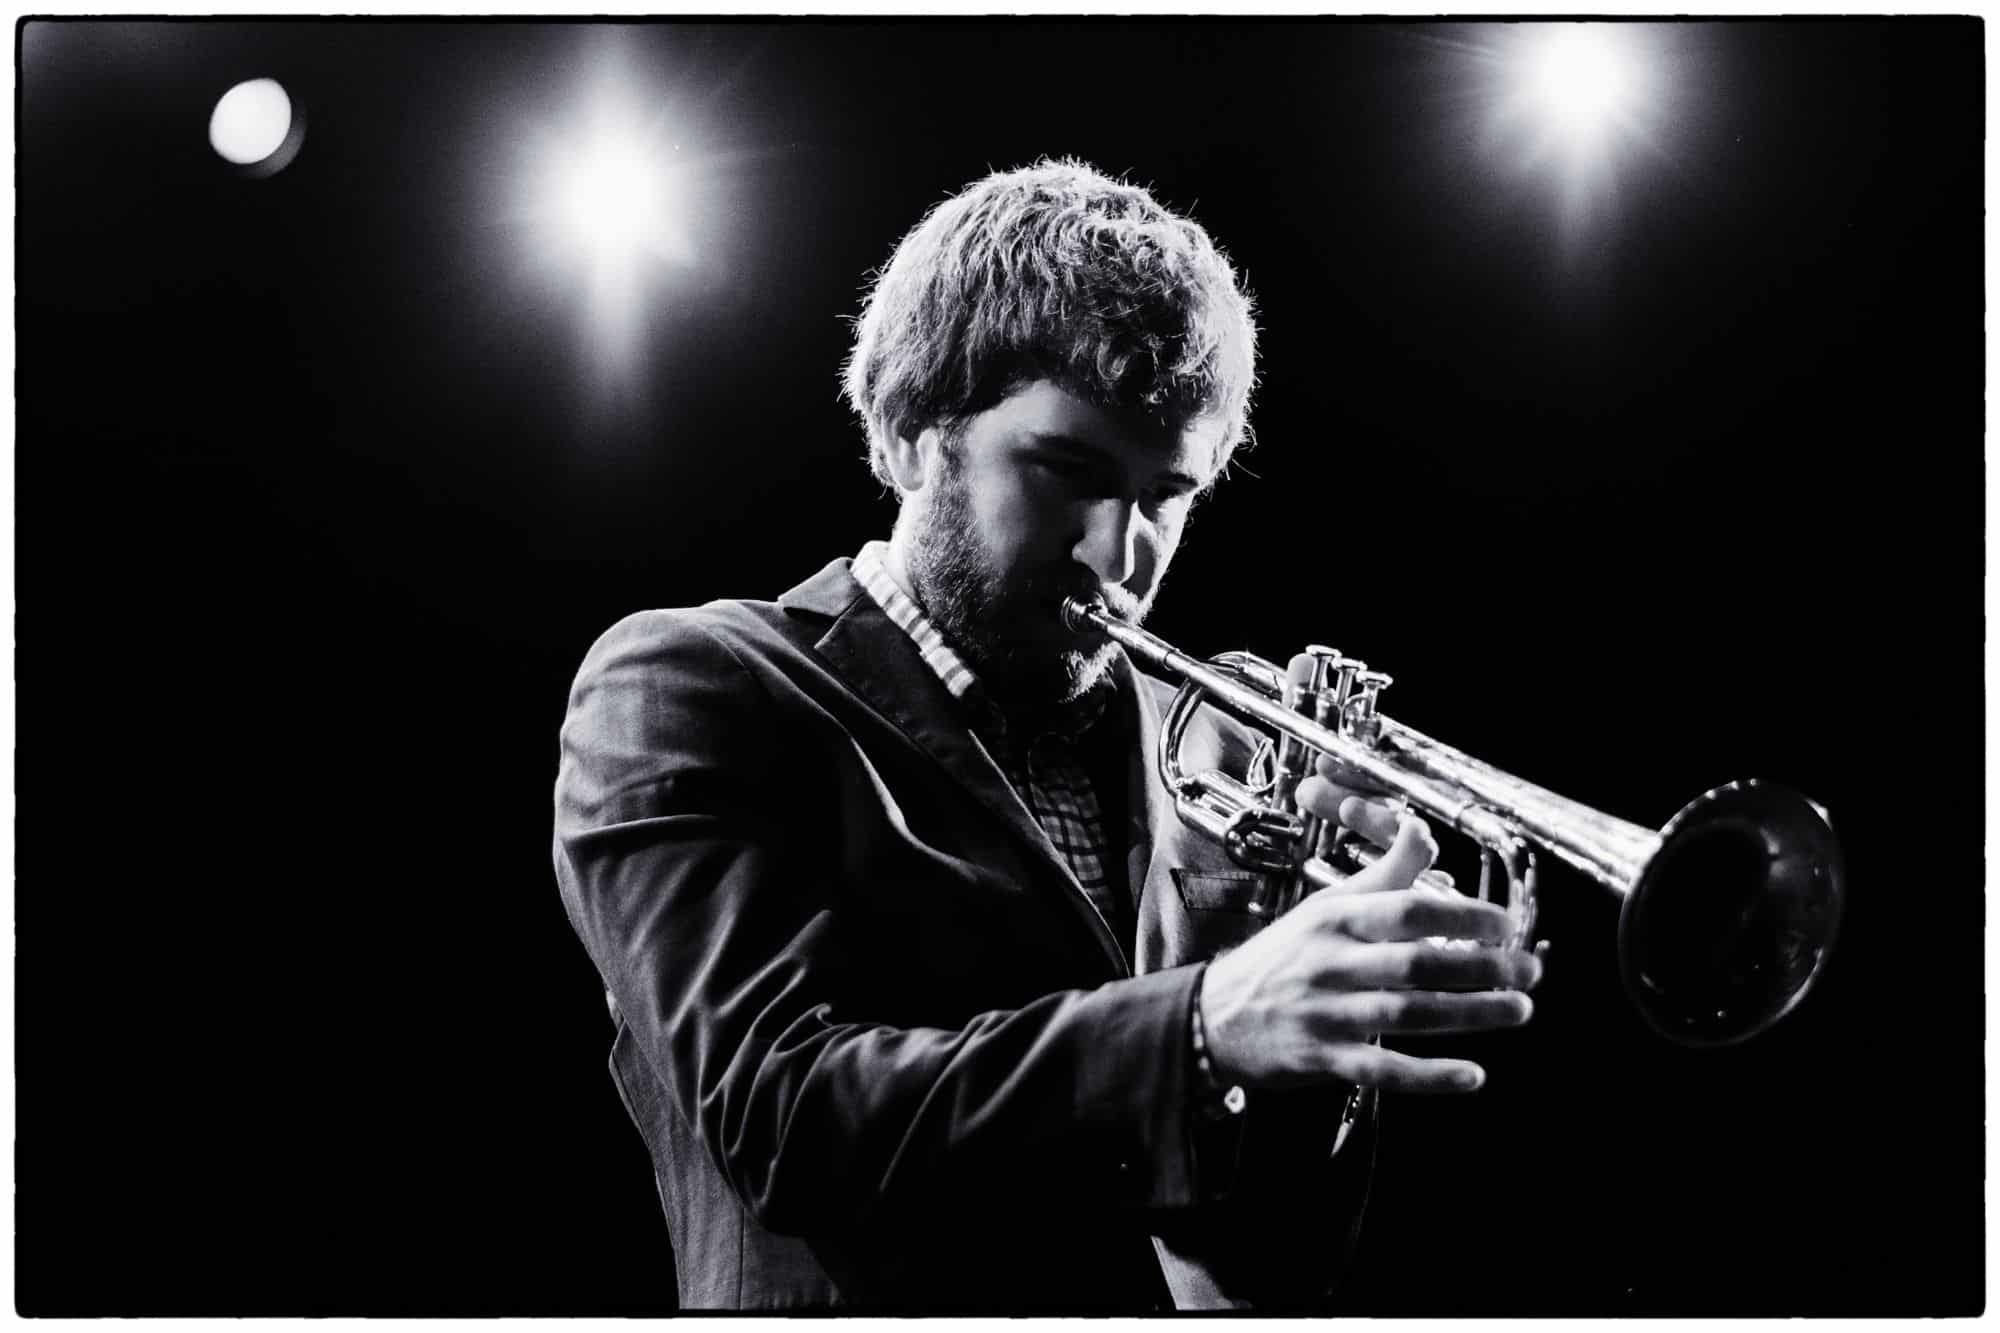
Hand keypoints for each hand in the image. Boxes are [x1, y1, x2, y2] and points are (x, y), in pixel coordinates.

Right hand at [1197, 768, 1541, 1093]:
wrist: (1212, 1015)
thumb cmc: (1281, 957)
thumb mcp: (1324, 905)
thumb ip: (1382, 874)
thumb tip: (1422, 829)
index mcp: (1335, 919)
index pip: (1407, 909)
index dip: (1464, 915)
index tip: (1504, 924)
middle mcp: (1331, 963)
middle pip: (1416, 963)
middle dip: (1482, 967)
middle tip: (1528, 971)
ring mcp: (1326, 1013)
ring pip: (1408, 1014)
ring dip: (1471, 1014)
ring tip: (1518, 1010)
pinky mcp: (1323, 1059)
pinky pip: (1384, 1069)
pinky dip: (1431, 1076)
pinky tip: (1472, 1075)